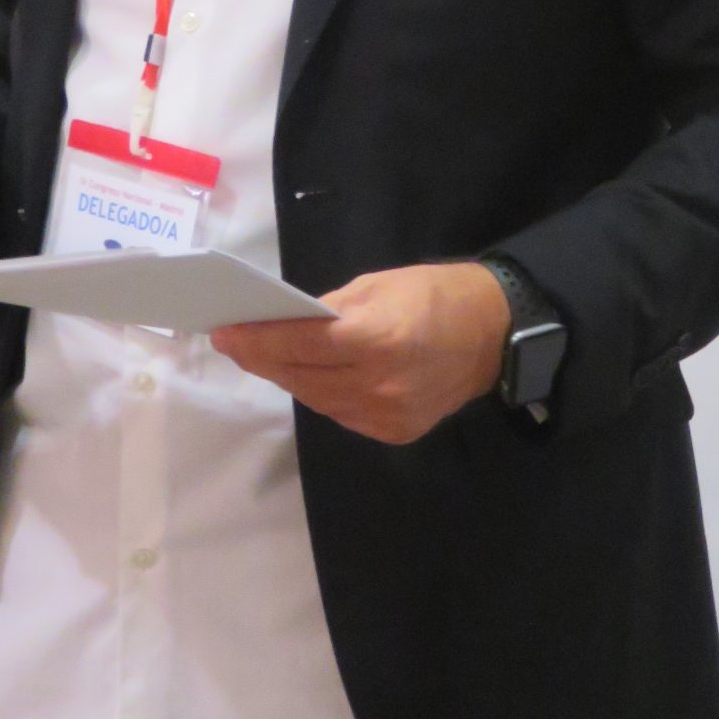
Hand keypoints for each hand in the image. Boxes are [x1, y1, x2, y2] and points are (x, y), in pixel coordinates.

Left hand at [211, 262, 510, 444]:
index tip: (224, 333)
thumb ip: (328, 310)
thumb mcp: (377, 285)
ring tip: (265, 357)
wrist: (493, 334)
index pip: (300, 345)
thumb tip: (283, 323)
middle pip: (302, 377)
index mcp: (376, 339)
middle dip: (264, 359)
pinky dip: (322, 394)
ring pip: (317, 400)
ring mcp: (388, 415)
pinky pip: (342, 413)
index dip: (258, 340)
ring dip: (289, 378)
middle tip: (235, 342)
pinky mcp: (396, 433)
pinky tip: (310, 375)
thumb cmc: (433, 295)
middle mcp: (380, 385)